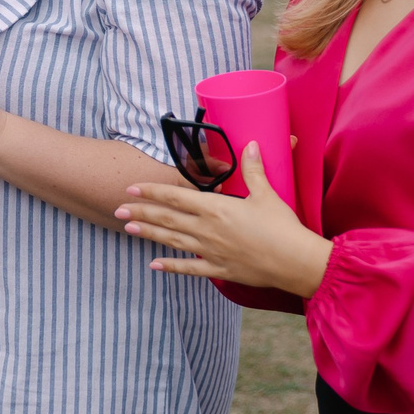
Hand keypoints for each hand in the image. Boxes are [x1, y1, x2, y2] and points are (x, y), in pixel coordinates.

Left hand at [117, 140, 331, 296]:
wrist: (295, 261)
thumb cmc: (282, 226)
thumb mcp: (266, 194)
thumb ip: (253, 170)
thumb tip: (251, 144)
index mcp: (215, 208)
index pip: (175, 196)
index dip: (152, 192)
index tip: (131, 189)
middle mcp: (207, 229)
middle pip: (167, 219)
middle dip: (141, 212)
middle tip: (117, 209)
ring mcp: (210, 251)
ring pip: (172, 241)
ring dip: (149, 234)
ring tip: (128, 228)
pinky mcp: (218, 269)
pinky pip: (189, 268)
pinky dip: (171, 266)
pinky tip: (154, 265)